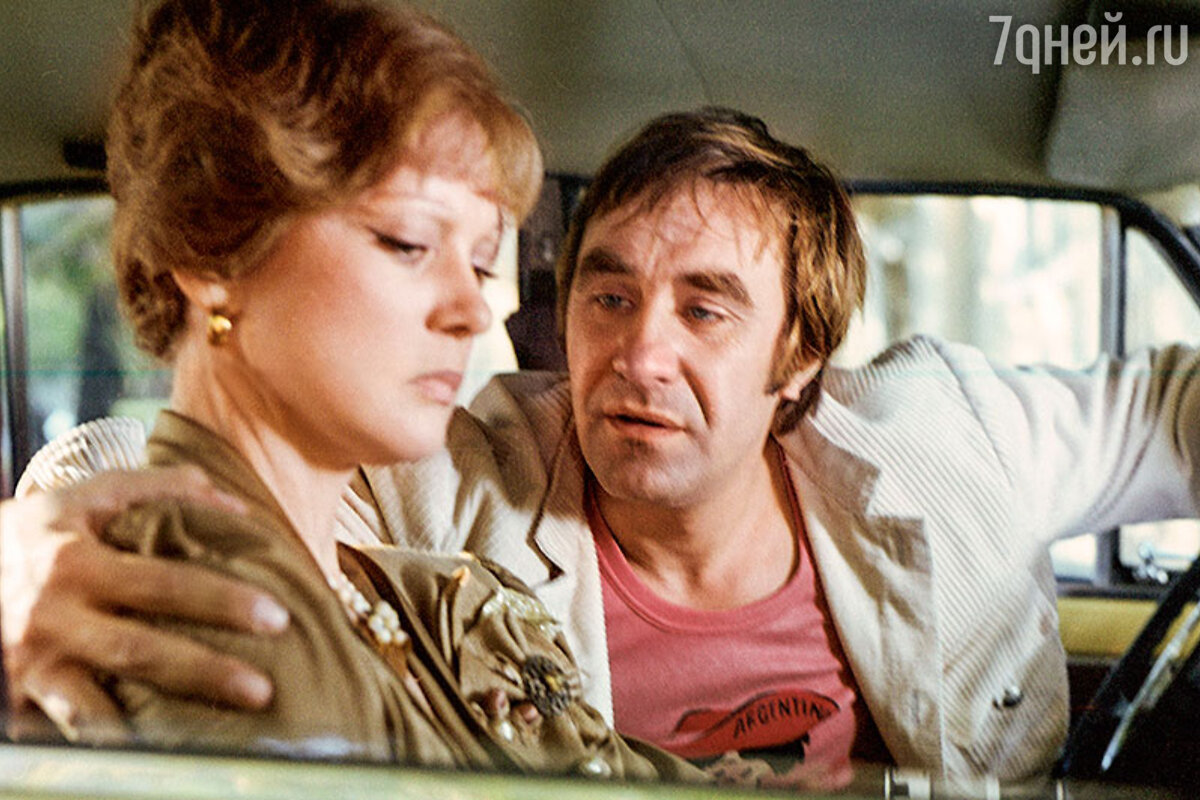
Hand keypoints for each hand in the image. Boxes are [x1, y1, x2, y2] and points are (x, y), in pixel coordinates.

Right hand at [1, 465, 289, 743]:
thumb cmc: (43, 531)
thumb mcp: (91, 497)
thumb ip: (163, 489)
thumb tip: (238, 507)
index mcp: (77, 561)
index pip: (163, 583)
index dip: (221, 601)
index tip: (275, 617)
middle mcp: (54, 615)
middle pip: (139, 650)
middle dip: (205, 672)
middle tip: (261, 688)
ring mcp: (36, 662)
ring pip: (98, 705)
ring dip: (156, 724)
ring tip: (214, 734)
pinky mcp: (24, 695)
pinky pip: (70, 727)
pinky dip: (110, 742)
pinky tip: (158, 751)